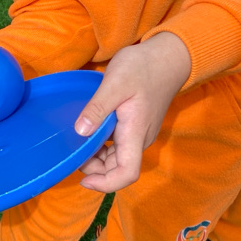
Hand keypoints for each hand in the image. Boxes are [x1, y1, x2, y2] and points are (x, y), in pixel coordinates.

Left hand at [73, 32, 190, 192]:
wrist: (168, 57)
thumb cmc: (142, 67)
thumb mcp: (115, 82)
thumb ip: (98, 108)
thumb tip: (81, 132)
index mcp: (135, 132)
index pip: (127, 172)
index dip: (105, 184)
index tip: (83, 179)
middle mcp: (139, 139)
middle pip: (118, 169)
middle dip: (94, 170)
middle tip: (73, 153)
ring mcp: (139, 134)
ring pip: (117, 158)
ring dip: (97, 159)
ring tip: (77, 142)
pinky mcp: (136, 127)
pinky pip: (118, 146)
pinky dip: (102, 147)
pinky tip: (88, 133)